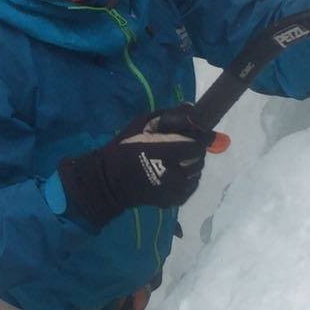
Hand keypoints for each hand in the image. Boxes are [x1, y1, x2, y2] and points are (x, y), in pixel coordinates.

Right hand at [56, 106, 228, 228]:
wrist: (109, 180)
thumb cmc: (124, 148)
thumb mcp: (142, 124)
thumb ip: (168, 116)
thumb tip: (191, 109)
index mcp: (165, 151)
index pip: (198, 145)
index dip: (200, 138)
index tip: (196, 134)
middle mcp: (173, 172)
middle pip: (199, 160)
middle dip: (194, 151)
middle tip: (183, 147)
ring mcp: (173, 190)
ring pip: (195, 175)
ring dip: (191, 167)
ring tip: (177, 162)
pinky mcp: (171, 201)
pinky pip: (189, 189)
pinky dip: (186, 181)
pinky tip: (174, 175)